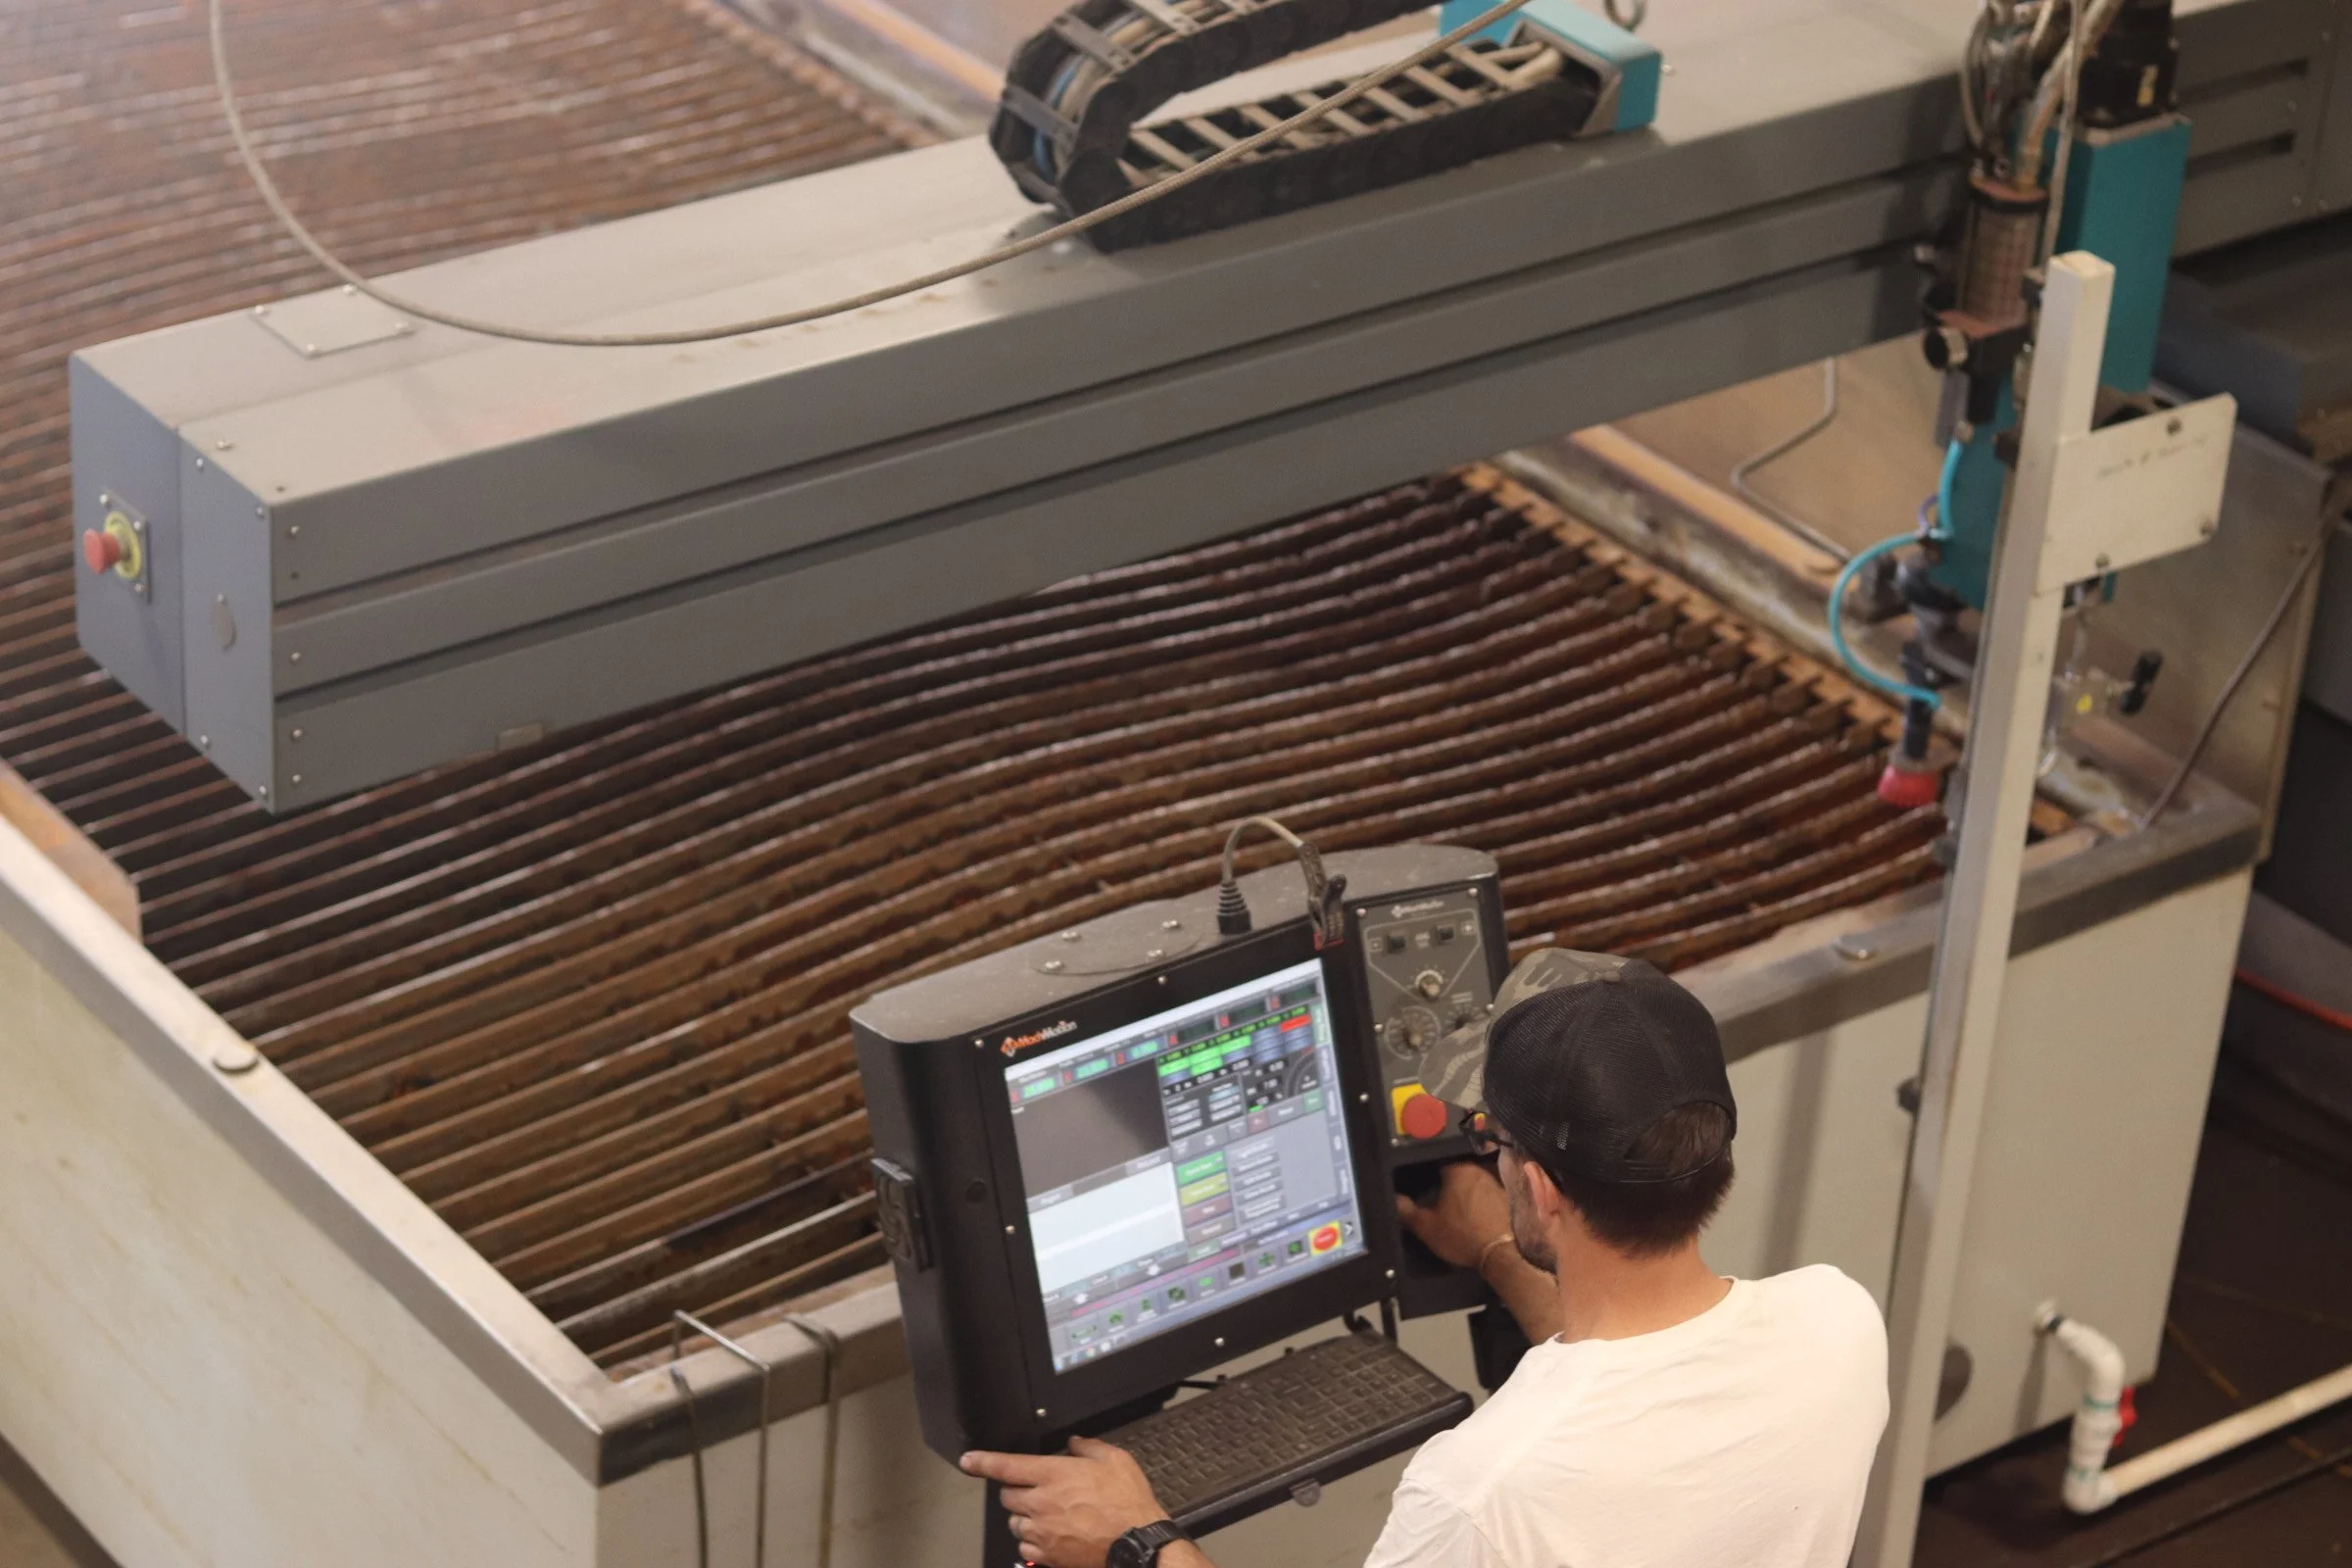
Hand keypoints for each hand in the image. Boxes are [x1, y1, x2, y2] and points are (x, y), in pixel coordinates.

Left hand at [962, 1437, 1170, 1567]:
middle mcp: (1041, 1503)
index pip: (1006, 1465)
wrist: (1136, 1542)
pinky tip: (1050, 1536)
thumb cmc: (1127, 1502)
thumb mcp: (1115, 1460)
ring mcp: (1041, 1531)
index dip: (982, 1462)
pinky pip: (1024, 1548)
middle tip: (1037, 1491)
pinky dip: (1031, 1542)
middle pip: (1006, 1496)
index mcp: (1053, 1474)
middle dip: (1016, 1491)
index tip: (968, 1461)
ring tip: (1046, 1516)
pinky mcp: (1046, 1555)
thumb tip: (1075, 1443)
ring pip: (1014, 1523)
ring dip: (1024, 1517)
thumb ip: (1089, 1447)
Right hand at [1395, 1159, 1512, 1272]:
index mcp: (1457, 1170)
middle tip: (1440, 1200)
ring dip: (1466, 1191)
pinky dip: (1482, 1200)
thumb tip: (1395, 1199)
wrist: (1499, 1254)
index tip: (1425, 1188)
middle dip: (1449, 1182)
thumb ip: (1407, 1211)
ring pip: (1474, 1182)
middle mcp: (1479, 1170)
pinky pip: (1489, 1193)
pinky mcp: (1508, 1198)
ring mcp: (1496, 1183)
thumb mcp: (1426, 1227)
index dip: (1429, 1176)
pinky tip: (1477, 1214)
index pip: (1437, 1163)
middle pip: (1458, 1171)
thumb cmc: (1460, 1235)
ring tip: (1458, 1208)